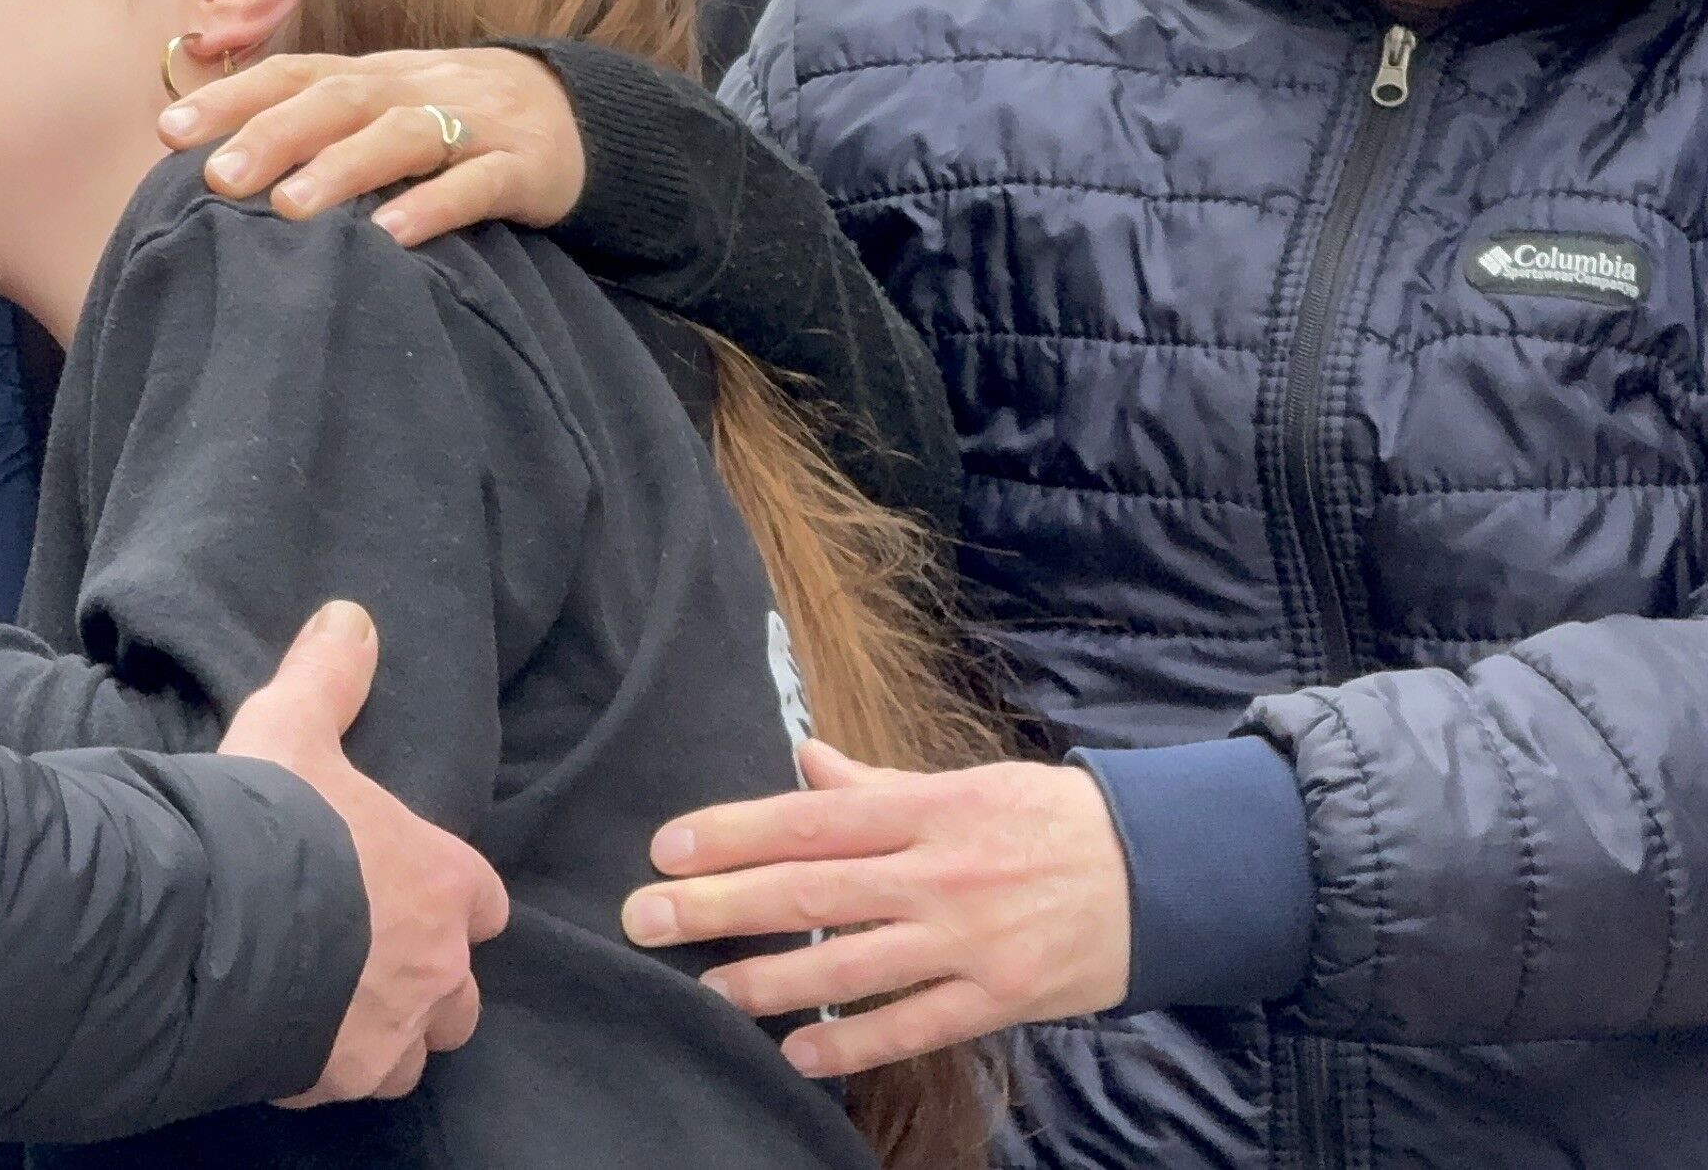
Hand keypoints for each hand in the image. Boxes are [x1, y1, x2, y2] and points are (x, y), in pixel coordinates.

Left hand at [156, 49, 581, 247]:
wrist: (583, 115)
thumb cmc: (455, 123)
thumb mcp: (387, 112)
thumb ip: (318, 130)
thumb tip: (216, 165)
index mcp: (376, 77)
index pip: (295, 74)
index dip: (233, 96)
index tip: (170, 130)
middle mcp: (417, 90)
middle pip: (338, 100)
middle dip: (273, 134)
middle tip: (217, 178)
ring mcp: (474, 125)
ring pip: (402, 136)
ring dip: (343, 169)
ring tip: (289, 208)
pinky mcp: (526, 168)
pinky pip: (478, 184)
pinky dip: (435, 205)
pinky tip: (392, 236)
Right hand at [218, 601, 509, 1104]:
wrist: (213, 923)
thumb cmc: (269, 824)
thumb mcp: (291, 727)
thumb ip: (328, 676)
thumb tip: (350, 617)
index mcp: (444, 882)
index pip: (483, 901)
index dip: (449, 897)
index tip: (409, 889)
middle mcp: (436, 964)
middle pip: (462, 990)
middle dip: (426, 976)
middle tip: (366, 952)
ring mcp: (393, 1026)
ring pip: (420, 1046)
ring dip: (391, 1029)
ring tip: (336, 1004)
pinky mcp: (342, 1075)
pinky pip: (357, 1081)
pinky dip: (335, 1065)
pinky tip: (294, 1038)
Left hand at [620, 743, 1130, 1075]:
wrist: (1166, 874)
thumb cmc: (1050, 820)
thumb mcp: (967, 781)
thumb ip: (877, 786)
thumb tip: (801, 760)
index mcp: (930, 809)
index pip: (810, 820)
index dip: (733, 833)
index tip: (666, 848)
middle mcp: (942, 874)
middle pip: (813, 891)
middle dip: (722, 906)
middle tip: (646, 918)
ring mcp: (971, 941)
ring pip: (853, 967)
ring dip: (771, 981)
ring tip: (709, 990)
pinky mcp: (1003, 999)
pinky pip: (916, 1026)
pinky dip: (855, 1042)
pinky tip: (800, 1052)